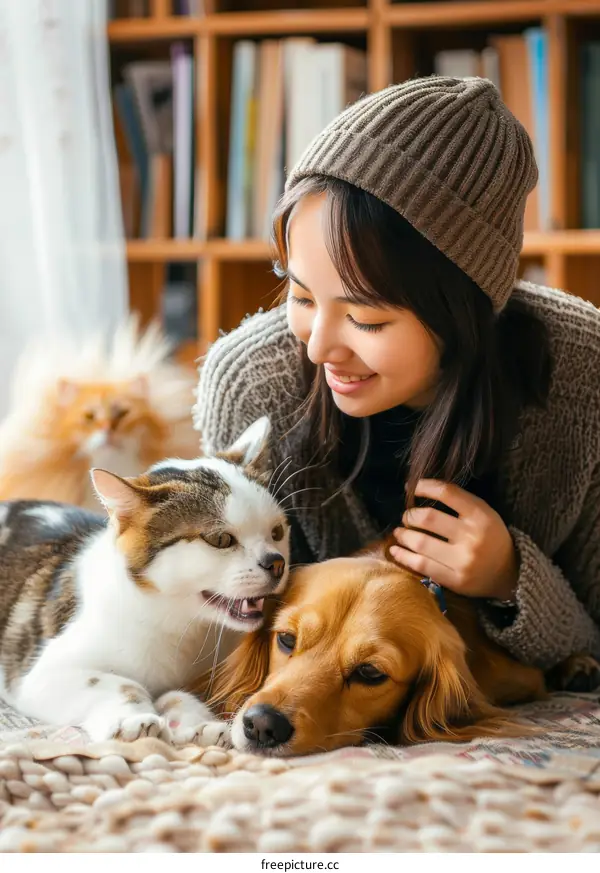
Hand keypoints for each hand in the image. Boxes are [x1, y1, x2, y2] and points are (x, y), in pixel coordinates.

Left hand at [389, 479, 518, 599]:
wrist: (508, 573)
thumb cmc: (490, 537)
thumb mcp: (483, 513)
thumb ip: (458, 502)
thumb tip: (420, 489)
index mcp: (481, 516)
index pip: (447, 493)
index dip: (424, 487)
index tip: (412, 487)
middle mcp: (472, 537)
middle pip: (428, 518)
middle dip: (410, 515)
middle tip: (406, 517)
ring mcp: (463, 561)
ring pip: (421, 543)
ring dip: (403, 535)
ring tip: (399, 532)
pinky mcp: (455, 580)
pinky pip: (422, 565)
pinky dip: (403, 556)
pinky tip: (396, 550)